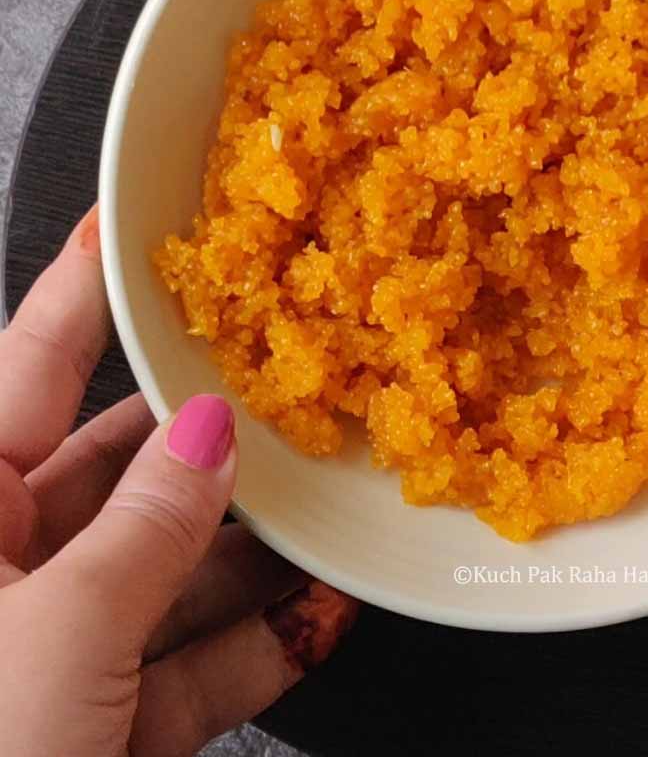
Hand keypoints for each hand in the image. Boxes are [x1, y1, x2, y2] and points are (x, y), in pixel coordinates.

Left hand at [0, 206, 358, 756]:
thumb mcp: (50, 642)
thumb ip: (142, 530)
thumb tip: (213, 428)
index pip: (25, 364)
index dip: (87, 289)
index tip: (136, 221)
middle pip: (122, 468)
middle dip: (216, 438)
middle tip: (293, 386)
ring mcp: (50, 648)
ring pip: (171, 567)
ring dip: (257, 551)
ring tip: (337, 513)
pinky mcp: (98, 722)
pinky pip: (189, 659)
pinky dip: (258, 641)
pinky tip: (323, 614)